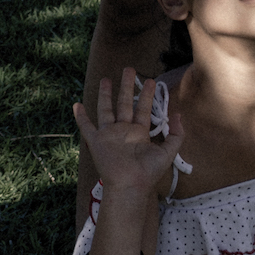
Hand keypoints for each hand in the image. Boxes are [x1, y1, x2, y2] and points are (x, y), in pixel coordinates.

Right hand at [72, 67, 178, 200]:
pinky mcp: (96, 141)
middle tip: (129, 69)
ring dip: (105, 95)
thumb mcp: (167, 153)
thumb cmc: (148, 172)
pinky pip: (86, 127)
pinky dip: (81, 117)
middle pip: (124, 103)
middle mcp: (123, 131)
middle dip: (127, 86)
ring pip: (106, 110)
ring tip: (105, 79)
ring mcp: (109, 135)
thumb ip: (176, 135)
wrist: (130, 184)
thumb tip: (178, 115)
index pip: (143, 109)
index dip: (147, 95)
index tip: (151, 80)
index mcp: (139, 133)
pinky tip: (77, 105)